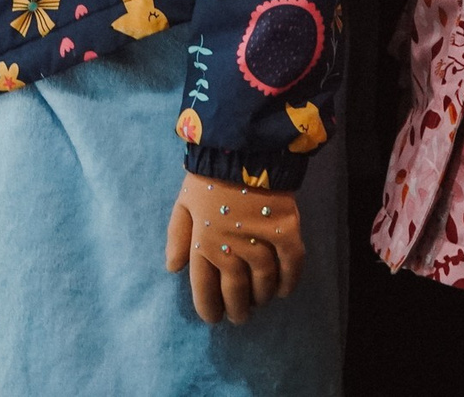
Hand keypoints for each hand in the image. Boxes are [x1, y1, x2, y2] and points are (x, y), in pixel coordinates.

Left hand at [164, 173, 303, 324]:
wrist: (242, 146)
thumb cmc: (208, 176)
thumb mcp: (183, 204)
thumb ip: (177, 236)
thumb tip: (173, 268)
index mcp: (202, 243)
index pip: (204, 288)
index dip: (209, 308)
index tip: (214, 318)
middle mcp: (231, 248)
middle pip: (235, 291)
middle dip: (237, 310)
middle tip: (240, 317)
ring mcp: (260, 240)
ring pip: (263, 281)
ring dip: (262, 297)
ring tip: (260, 302)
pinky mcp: (285, 229)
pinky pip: (291, 263)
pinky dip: (289, 280)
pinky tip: (285, 290)